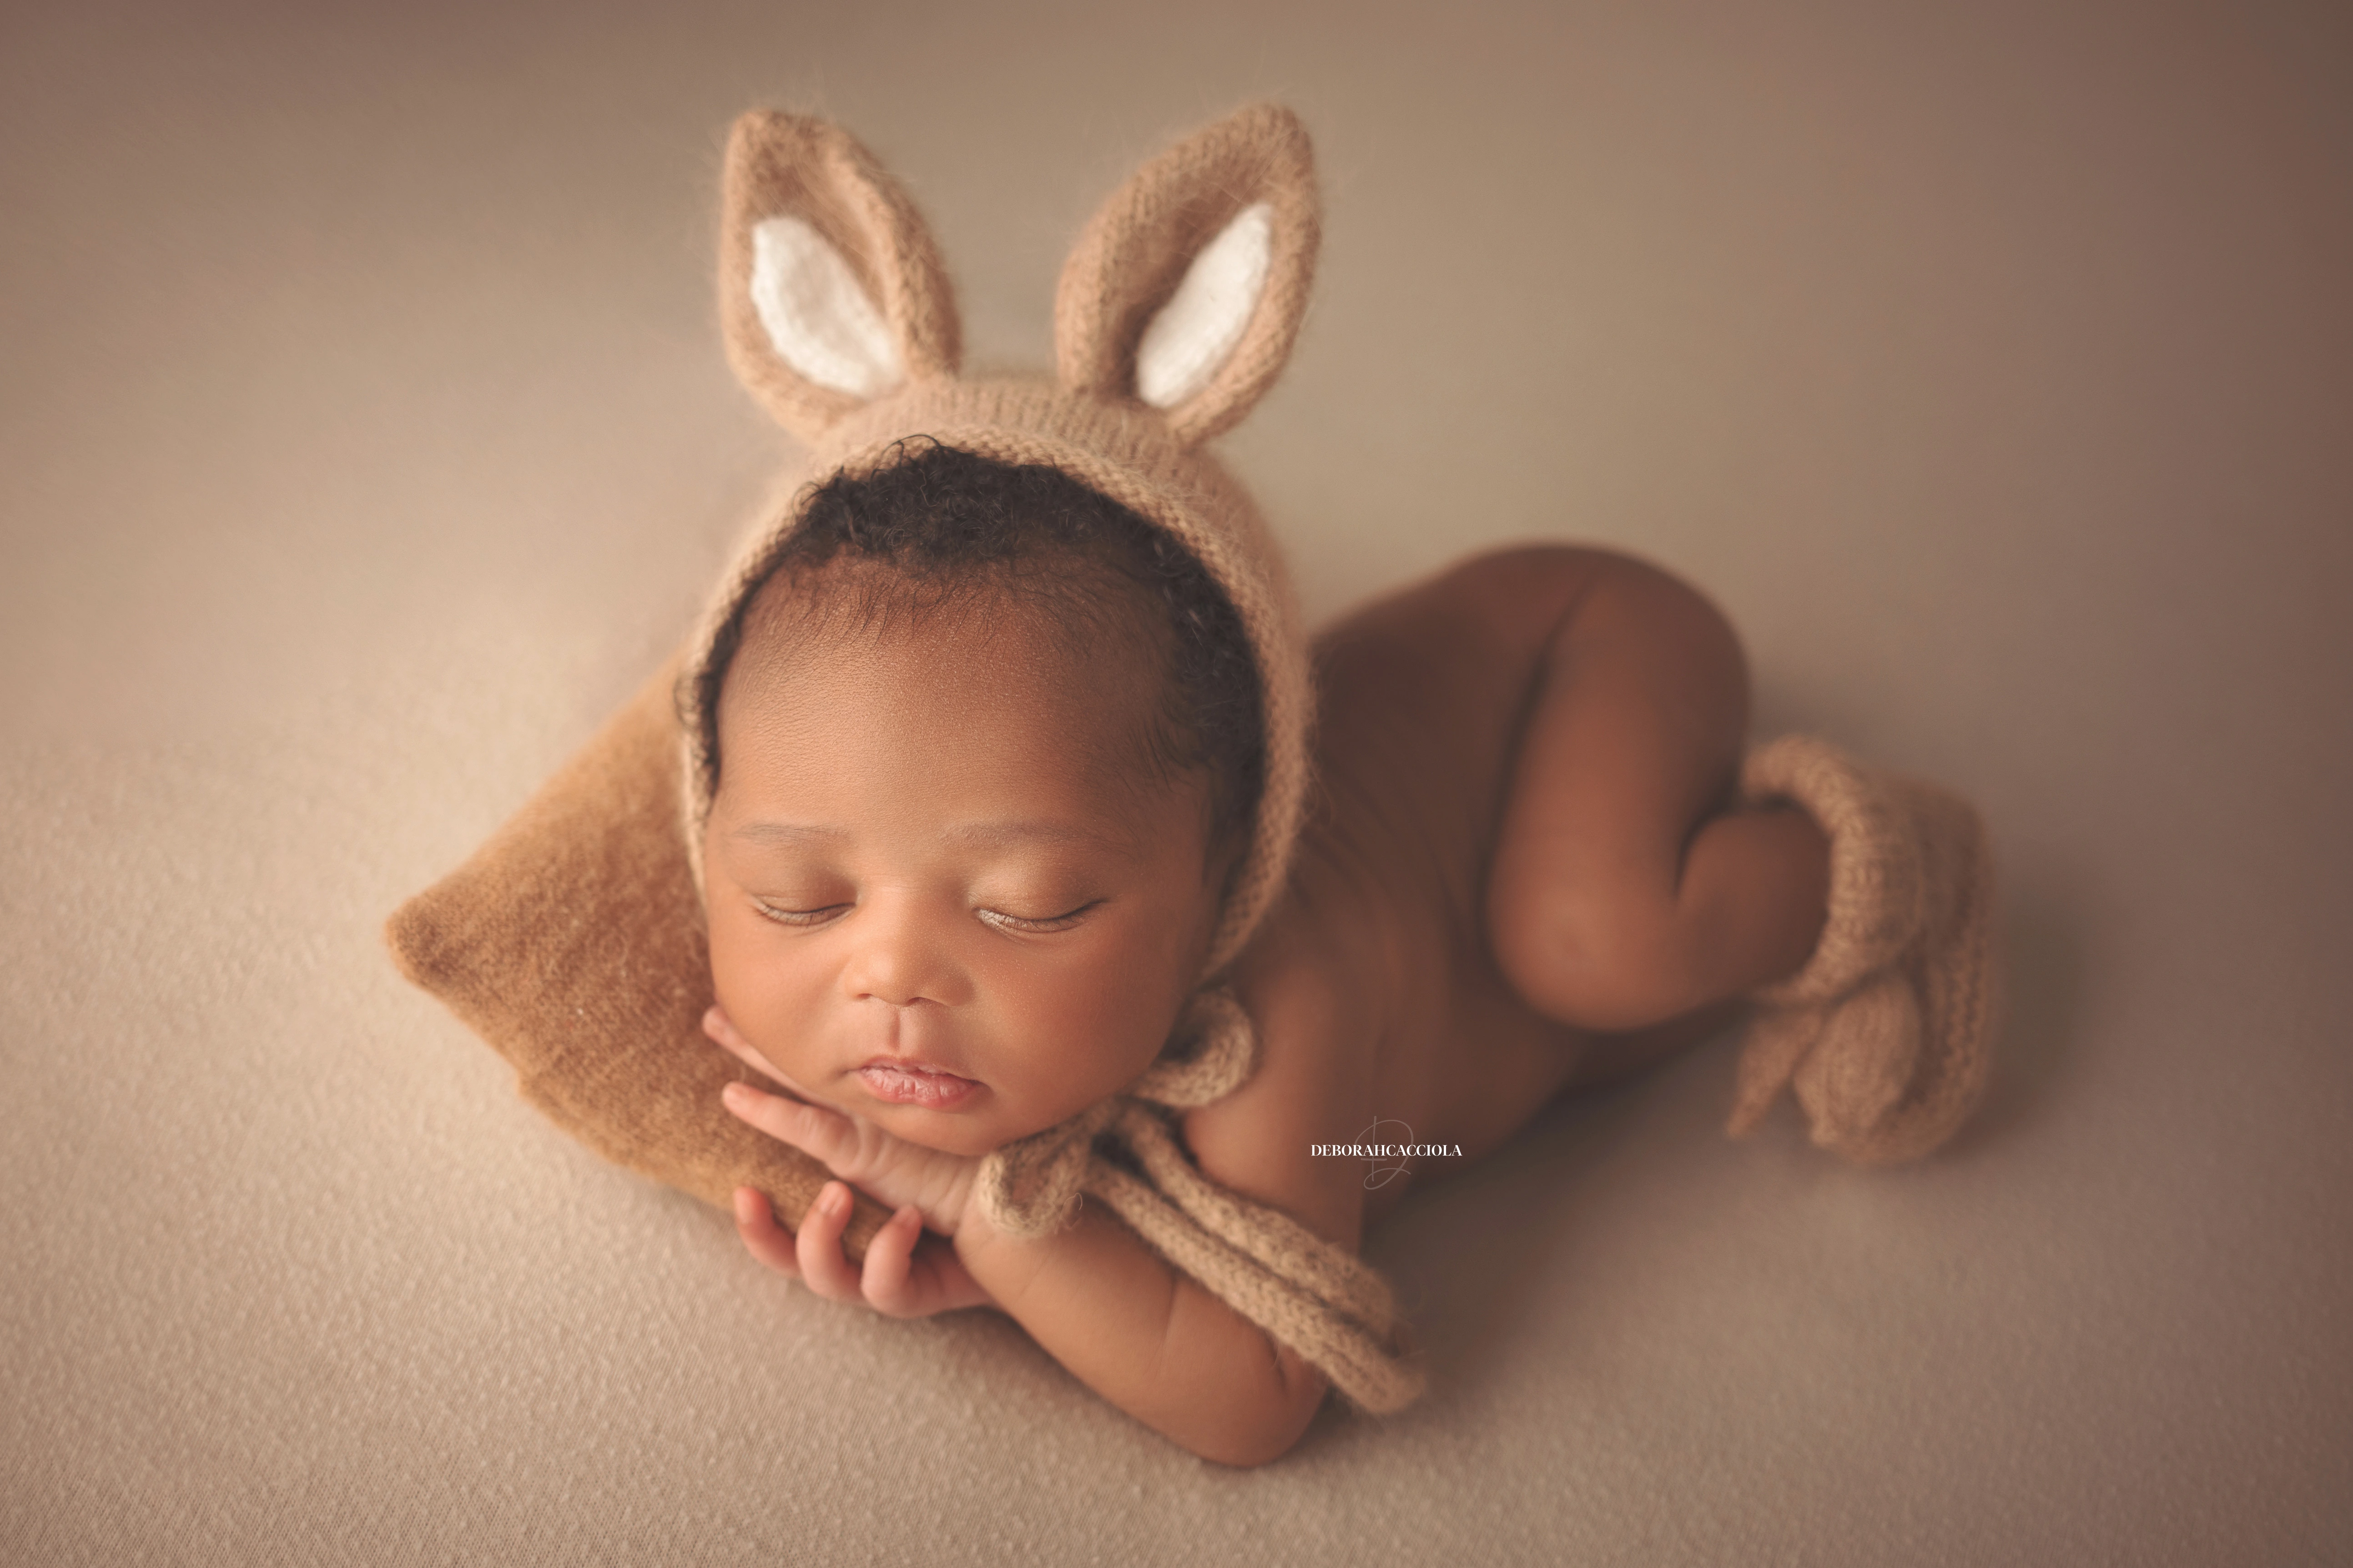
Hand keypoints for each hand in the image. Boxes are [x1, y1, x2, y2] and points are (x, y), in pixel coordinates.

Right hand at [705, 1005, 994, 1316]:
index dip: (756, 1126)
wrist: (1020, 1231)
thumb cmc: (968, 1169)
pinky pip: (883, 1285)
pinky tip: (908, 1222)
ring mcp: (874, 1266)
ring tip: (838, 1196)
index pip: (790, 1157)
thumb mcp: (922, 1118)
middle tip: (744, 1193)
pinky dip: (888, 1254)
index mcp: (849, 1180)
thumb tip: (865, 1015)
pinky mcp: (908, 1290)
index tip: (727, 1090)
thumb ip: (886, 1083)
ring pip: (821, 1275)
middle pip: (782, 1244)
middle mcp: (851, 1232)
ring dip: (821, 1236)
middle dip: (756, 1226)